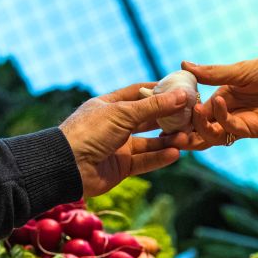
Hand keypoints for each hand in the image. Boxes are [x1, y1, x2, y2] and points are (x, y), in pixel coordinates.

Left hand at [60, 83, 187, 195]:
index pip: (139, 93)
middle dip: (169, 118)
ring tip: (185, 138)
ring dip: (167, 140)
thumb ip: (154, 106)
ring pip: (149, 142)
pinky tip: (175, 154)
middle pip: (147, 119)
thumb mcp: (123, 113)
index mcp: (109, 105)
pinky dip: (159, 158)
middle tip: (190, 116)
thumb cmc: (89, 132)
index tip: (181, 89)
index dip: (160, 91)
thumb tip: (182, 95)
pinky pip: (144, 161)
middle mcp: (114, 125)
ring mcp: (118, 146)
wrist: (67, 166)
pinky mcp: (121, 167)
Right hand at [174, 53, 257, 149]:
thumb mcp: (241, 70)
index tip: (165, 106)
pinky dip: (222, 121)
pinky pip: (231, 132)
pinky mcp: (254, 131)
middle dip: (185, 128)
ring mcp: (241, 123)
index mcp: (224, 95)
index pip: (196, 107)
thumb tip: (183, 64)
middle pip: (201, 126)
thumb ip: (213, 73)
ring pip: (213, 135)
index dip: (181, 109)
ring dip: (200, 129)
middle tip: (170, 124)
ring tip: (193, 115)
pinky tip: (219, 105)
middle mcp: (230, 111)